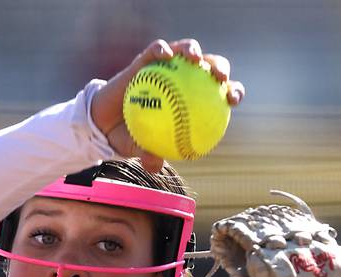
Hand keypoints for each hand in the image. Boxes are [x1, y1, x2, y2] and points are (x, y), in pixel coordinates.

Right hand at [90, 38, 244, 172]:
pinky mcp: (147, 59)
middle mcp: (184, 81)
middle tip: (219, 79)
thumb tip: (154, 163)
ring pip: (186, 51)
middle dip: (221, 67)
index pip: (219, 95)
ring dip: (193, 50)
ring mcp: (166, 68)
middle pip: (210, 67)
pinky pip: (156, 50)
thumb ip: (150, 156)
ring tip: (194, 59)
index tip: (232, 100)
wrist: (107, 122)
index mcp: (192, 102)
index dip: (233, 93)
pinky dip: (162, 49)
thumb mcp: (140, 150)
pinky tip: (165, 55)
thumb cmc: (131, 137)